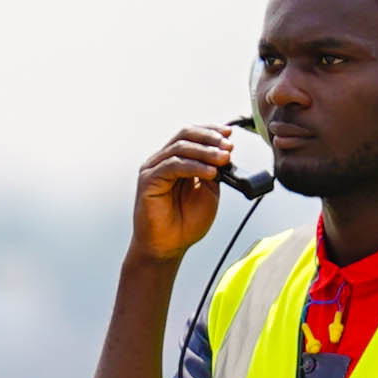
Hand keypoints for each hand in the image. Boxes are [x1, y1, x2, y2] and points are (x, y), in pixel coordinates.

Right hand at [127, 121, 243, 270]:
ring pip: (180, 147)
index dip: (211, 131)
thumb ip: (213, 172)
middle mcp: (163, 160)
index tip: (230, 134)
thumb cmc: (185, 223)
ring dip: (205, 151)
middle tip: (228, 147)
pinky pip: (173, 165)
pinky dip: (194, 166)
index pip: (192, 135)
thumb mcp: (208, 192)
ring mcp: (154, 168)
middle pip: (185, 135)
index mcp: (177, 161)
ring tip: (223, 159)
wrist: (169, 247)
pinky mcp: (148, 180)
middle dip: (210, 138)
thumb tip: (223, 154)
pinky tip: (210, 172)